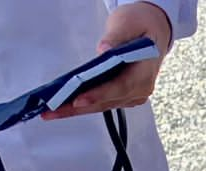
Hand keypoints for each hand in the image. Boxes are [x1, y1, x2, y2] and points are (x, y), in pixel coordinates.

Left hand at [41, 2, 172, 120]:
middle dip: (78, 108)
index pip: (120, 87)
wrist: (153, 31)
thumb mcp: (128, 23)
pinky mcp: (124, 96)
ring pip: (102, 105)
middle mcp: (141, 89)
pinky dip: (84, 104)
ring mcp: (133, 95)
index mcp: (145, 72)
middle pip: (107, 102)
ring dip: (77, 110)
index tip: (78, 100)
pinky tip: (65, 105)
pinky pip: (103, 102)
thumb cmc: (140, 26)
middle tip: (53, 111)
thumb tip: (104, 50)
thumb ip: (116, 37)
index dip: (98, 95)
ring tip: (52, 111)